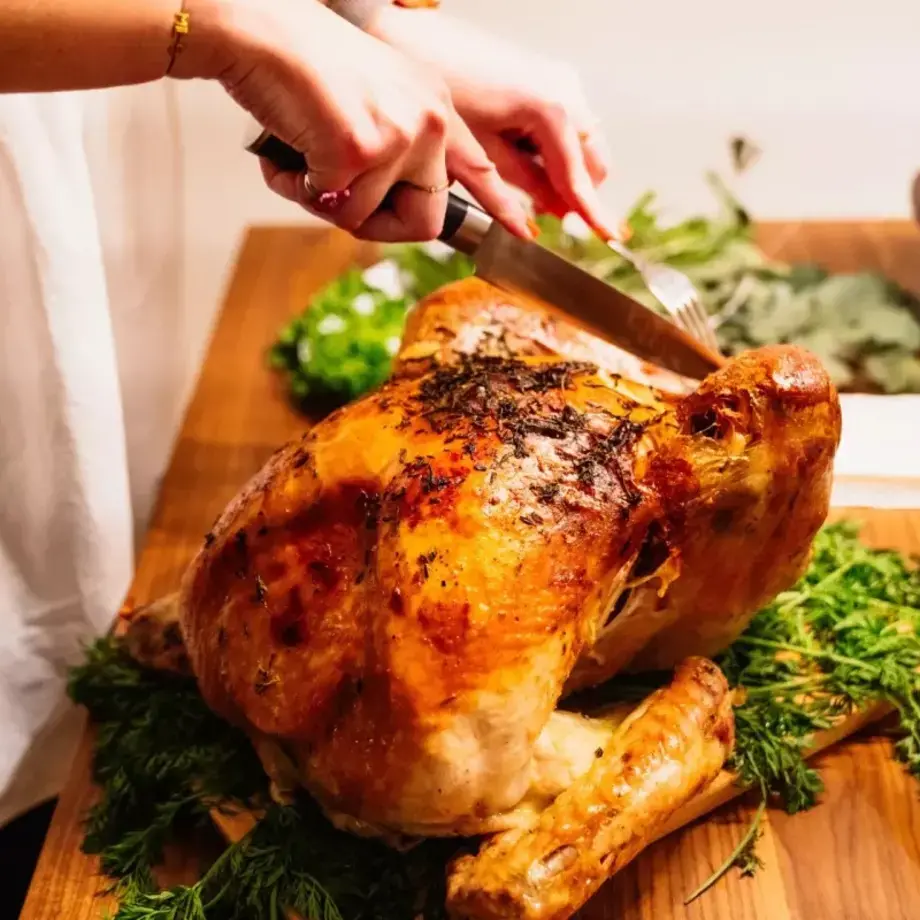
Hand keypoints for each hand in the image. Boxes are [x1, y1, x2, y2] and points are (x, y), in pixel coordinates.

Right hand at [179, 0, 530, 241]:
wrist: (259, 29)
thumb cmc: (301, 65)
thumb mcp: (373, 102)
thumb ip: (395, 150)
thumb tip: (385, 207)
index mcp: (434, 105)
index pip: (478, 166)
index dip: (499, 204)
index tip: (523, 231)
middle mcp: (428, 119)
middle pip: (424, 220)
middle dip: (372, 222)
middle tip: (332, 193)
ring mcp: (400, 135)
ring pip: (365, 218)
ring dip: (322, 199)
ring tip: (299, 152)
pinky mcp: (362, 149)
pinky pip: (332, 206)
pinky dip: (298, 188)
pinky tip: (286, 150)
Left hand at [370, 7, 615, 237]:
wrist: (419, 43)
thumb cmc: (444, 93)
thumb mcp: (482, 153)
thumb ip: (524, 186)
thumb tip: (554, 211)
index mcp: (552, 110)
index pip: (579, 176)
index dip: (592, 211)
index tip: (610, 236)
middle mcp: (566, 91)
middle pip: (593, 160)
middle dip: (576, 192)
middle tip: (546, 215)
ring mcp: (561, 81)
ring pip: (583, 144)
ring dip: (564, 172)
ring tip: (527, 187)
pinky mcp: (549, 79)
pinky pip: (568, 126)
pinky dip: (554, 150)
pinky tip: (524, 158)